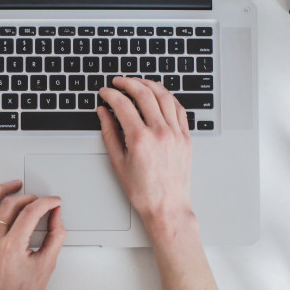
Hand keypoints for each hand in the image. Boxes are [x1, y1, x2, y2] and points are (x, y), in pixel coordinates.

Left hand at [0, 180, 65, 289]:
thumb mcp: (48, 264)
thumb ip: (56, 235)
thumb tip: (56, 214)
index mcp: (12, 248)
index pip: (31, 212)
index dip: (46, 202)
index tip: (54, 202)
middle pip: (10, 205)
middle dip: (29, 197)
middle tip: (40, 201)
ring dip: (1, 191)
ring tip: (14, 185)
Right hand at [97, 77, 194, 240]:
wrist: (167, 207)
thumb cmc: (143, 191)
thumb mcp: (118, 162)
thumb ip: (109, 132)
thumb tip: (103, 112)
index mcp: (140, 139)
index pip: (123, 104)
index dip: (111, 94)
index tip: (105, 92)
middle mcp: (160, 132)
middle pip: (144, 93)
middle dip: (128, 83)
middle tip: (118, 82)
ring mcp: (176, 133)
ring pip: (164, 96)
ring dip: (149, 84)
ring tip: (138, 83)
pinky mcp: (186, 137)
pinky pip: (179, 108)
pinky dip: (168, 97)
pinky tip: (159, 96)